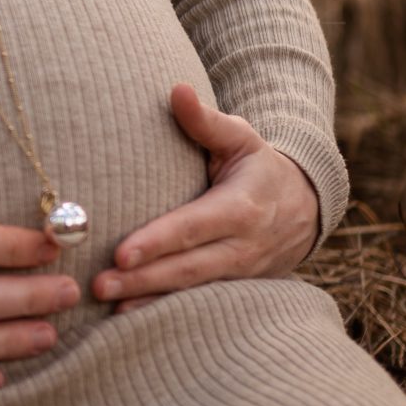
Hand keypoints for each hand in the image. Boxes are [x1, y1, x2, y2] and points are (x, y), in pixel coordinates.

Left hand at [92, 84, 319, 312]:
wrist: (306, 207)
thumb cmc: (259, 165)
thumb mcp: (241, 138)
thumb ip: (206, 120)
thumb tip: (176, 89)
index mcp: (241, 207)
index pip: (193, 227)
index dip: (158, 242)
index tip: (121, 252)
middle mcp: (242, 247)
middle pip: (188, 268)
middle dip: (143, 280)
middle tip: (99, 284)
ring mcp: (241, 274)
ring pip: (192, 292)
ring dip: (149, 301)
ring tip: (110, 309)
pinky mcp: (235, 290)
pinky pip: (200, 304)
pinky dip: (167, 312)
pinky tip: (132, 316)